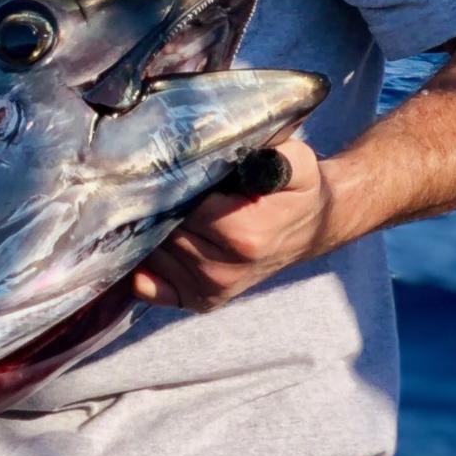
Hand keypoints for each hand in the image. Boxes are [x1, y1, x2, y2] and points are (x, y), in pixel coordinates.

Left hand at [134, 138, 339, 312]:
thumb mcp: (298, 163)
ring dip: (150, 233)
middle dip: (158, 208)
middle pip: (162, 231)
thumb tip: (249, 154)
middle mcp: (223, 269)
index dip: (171, 185)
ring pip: (154, 253)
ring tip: (165, 212)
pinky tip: (149, 247)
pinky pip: (151, 288)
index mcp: (243, 234)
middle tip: (161, 188)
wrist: (311, 228)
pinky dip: (144, 270)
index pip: (179, 207)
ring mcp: (211, 288)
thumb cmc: (296, 191)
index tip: (173, 169)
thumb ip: (277, 156)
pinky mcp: (202, 301)